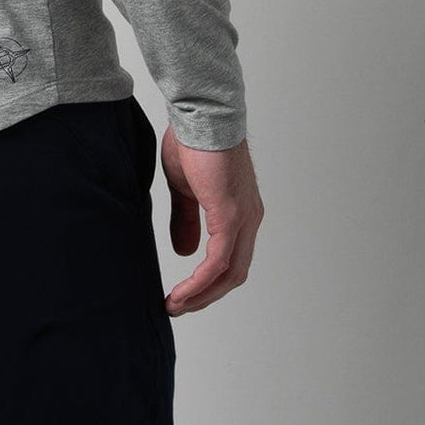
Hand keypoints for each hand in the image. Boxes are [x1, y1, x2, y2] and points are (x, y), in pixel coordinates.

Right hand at [161, 129, 261, 314]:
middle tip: (178, 308)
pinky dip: (200, 282)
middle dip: (205, 296)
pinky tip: (182, 291)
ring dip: (201, 295)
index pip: (230, 260)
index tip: (182, 295)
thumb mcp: (185, 190)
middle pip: (233, 274)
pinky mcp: (231, 216)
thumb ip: (186, 221)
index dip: (207, 283)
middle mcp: (249, 219)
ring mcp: (243, 219)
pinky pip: (218, 261)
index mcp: (240, 213)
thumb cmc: (193, 143)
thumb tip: (184, 252)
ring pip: (229, 273)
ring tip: (176, 305)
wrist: (200, 116)